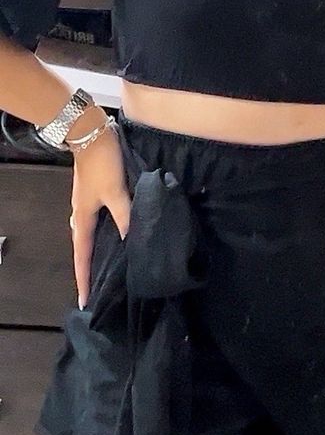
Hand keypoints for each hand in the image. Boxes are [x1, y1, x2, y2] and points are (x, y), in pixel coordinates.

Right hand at [70, 128, 130, 308]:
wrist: (91, 132)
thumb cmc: (102, 164)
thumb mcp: (116, 192)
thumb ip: (126, 216)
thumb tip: (133, 241)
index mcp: (82, 218)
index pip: (82, 256)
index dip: (84, 279)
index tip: (85, 301)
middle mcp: (81, 214)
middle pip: (84, 248)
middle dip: (90, 269)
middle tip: (100, 288)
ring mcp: (87, 203)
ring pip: (92, 234)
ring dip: (98, 250)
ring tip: (111, 266)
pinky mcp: (95, 193)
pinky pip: (98, 221)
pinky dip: (105, 232)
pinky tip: (119, 234)